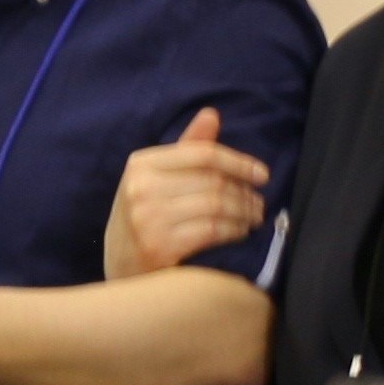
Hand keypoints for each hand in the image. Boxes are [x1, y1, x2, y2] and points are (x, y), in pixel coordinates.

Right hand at [104, 107, 270, 280]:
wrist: (120, 270)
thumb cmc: (144, 220)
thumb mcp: (157, 181)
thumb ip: (186, 150)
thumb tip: (211, 115)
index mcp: (141, 165)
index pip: (202, 154)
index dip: (238, 163)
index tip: (262, 175)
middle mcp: (141, 188)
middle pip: (212, 181)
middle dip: (244, 193)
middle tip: (259, 204)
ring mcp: (148, 218)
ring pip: (216, 205)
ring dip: (245, 212)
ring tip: (254, 217)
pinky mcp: (158, 246)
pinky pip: (213, 230)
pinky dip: (234, 230)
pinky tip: (240, 232)